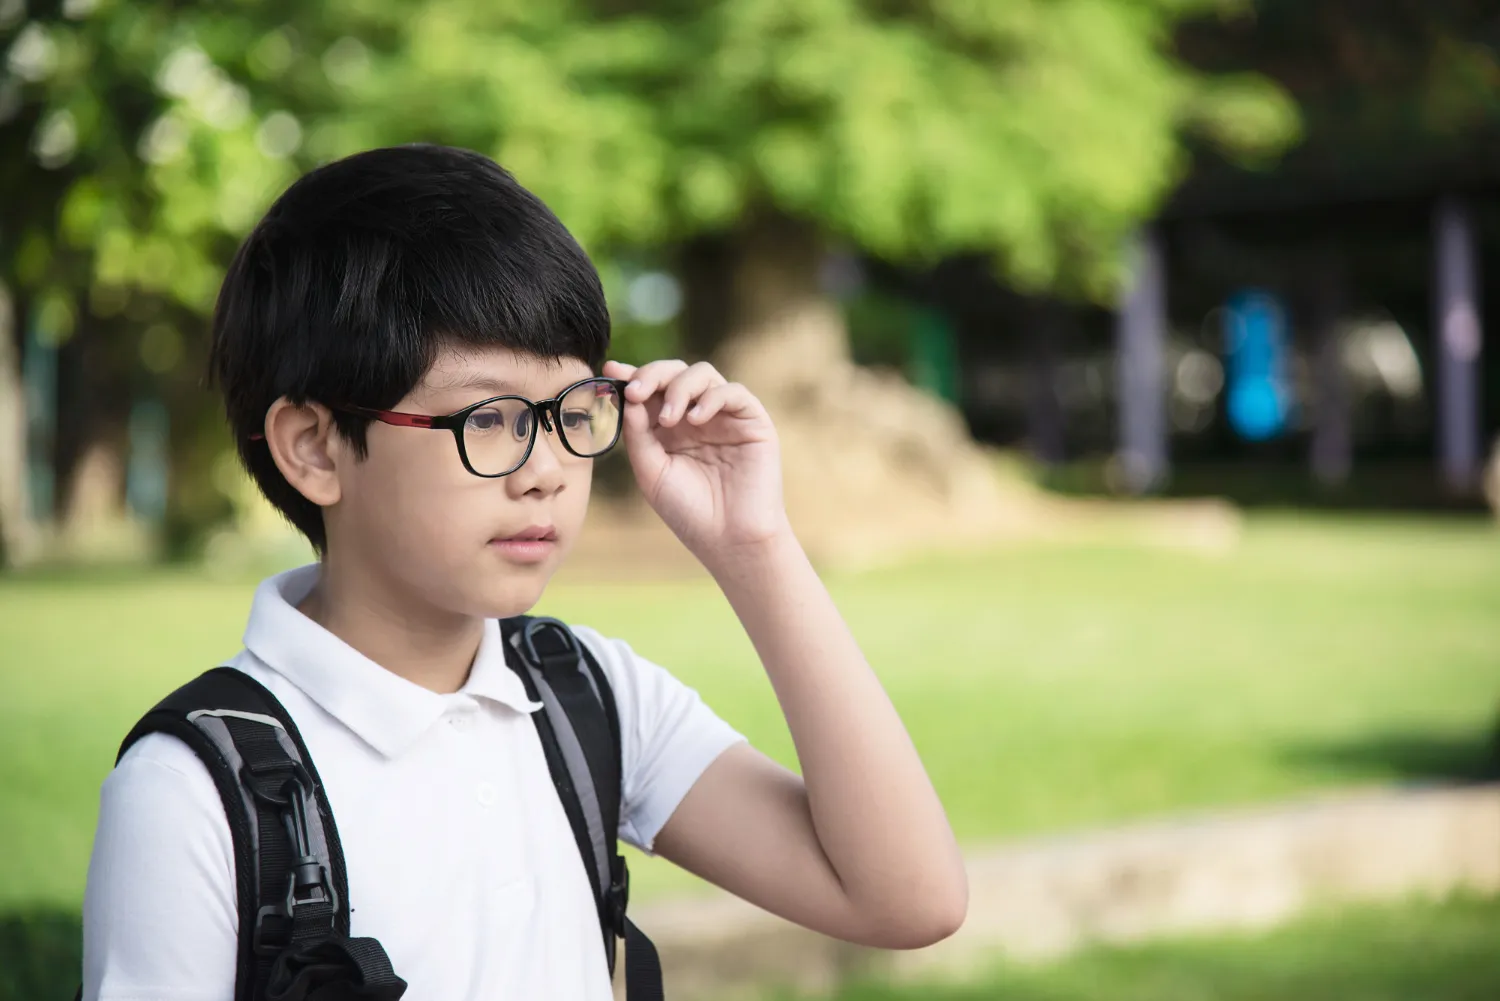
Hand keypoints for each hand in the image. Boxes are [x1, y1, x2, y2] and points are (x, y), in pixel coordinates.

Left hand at [602, 359, 788, 561]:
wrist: (730, 541)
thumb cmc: (689, 512)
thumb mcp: (651, 472)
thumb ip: (638, 434)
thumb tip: (628, 396)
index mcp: (670, 428)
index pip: (652, 390)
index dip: (632, 376)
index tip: (611, 372)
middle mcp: (697, 416)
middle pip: (675, 372)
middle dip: (653, 375)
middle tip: (637, 392)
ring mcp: (726, 417)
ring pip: (703, 374)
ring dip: (679, 388)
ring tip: (668, 418)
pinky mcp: (753, 421)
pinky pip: (733, 392)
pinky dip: (711, 398)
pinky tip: (695, 420)